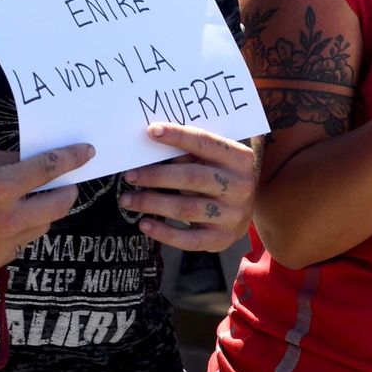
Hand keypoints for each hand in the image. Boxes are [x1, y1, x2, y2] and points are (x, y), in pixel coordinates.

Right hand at [0, 144, 95, 274]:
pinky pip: (21, 244)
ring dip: (41, 214)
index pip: (49, 169)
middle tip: (65, 186)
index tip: (88, 152)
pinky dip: (19, 233)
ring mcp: (0, 245)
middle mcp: (4, 219)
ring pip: (43, 227)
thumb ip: (13, 162)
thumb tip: (43, 163)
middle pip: (59, 205)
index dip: (73, 159)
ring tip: (22, 205)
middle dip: (66, 192)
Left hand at [119, 123, 257, 249]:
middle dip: (157, 176)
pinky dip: (163, 232)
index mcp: (240, 158)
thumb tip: (153, 141)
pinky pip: (189, 239)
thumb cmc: (220, 175)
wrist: (244, 210)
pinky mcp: (221, 239)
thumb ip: (192, 152)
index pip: (206, 143)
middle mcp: (241, 186)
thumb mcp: (215, 159)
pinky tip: (144, 224)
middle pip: (193, 177)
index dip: (178, 136)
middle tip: (130, 175)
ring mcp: (232, 215)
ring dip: (152, 203)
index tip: (151, 131)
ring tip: (127, 200)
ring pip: (186, 209)